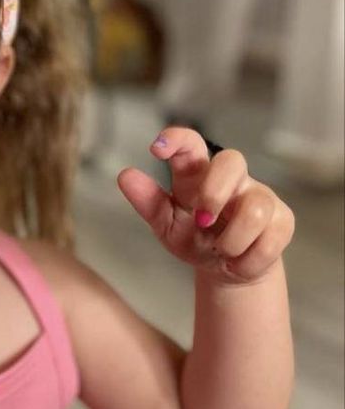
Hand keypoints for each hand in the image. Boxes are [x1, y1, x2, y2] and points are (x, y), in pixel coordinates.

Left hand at [117, 127, 294, 283]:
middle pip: (233, 160)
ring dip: (230, 242)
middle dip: (215, 194)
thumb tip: (125, 175)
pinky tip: (238, 260)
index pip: (191, 144)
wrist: (226, 269)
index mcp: (198, 175)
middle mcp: (232, 178)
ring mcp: (261, 196)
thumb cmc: (194, 238)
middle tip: (202, 222)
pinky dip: (246, 261)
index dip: (177, 140)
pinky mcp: (283, 220)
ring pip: (254, 209)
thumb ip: (147, 202)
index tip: (158, 148)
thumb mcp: (165, 225)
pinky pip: (268, 240)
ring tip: (221, 251)